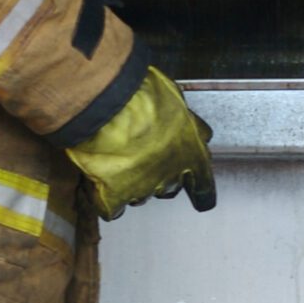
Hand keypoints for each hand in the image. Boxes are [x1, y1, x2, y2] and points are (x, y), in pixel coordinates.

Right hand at [65, 66, 215, 219]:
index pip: (203, 185)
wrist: (110, 108)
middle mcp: (171, 176)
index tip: (200, 198)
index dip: (200, 191)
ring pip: (140, 194)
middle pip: (168, 187)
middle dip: (159, 175)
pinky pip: (112, 206)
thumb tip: (182, 123)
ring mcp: (142, 189)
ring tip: (118, 159)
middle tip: (143, 155)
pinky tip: (100, 183)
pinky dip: (106, 197)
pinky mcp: (114, 197)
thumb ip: (183, 121)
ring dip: (132, 181)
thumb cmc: (144, 95)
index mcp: (192, 154)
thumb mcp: (174, 100)